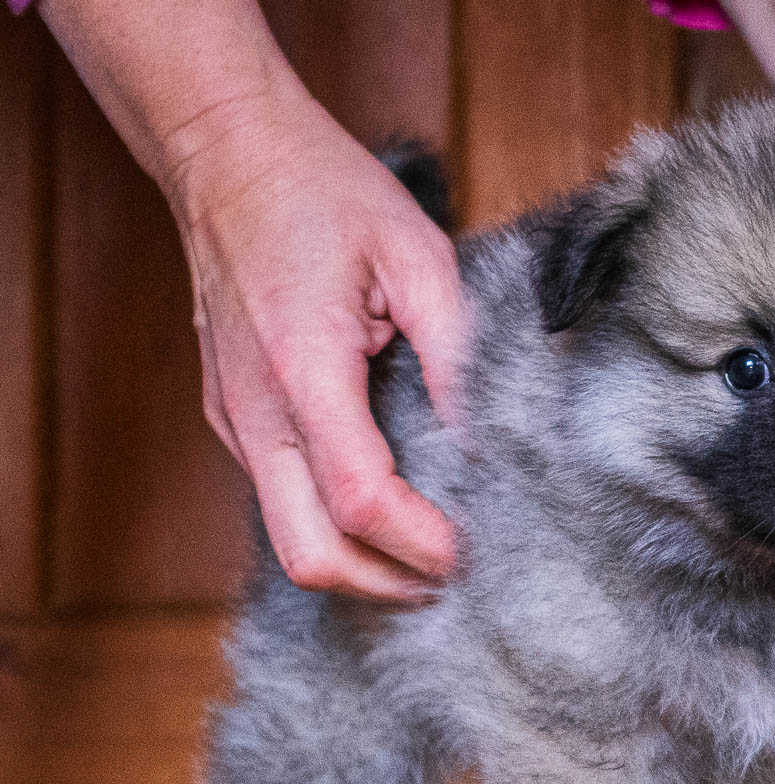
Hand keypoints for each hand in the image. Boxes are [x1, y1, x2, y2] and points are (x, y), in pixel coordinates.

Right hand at [163, 90, 464, 601]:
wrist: (227, 153)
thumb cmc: (324, 192)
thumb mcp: (419, 256)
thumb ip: (457, 356)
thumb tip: (492, 439)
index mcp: (302, 370)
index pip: (361, 503)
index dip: (423, 545)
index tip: (476, 551)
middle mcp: (254, 411)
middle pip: (311, 555)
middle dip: (389, 585)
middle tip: (457, 578)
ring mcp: (235, 420)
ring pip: (290, 540)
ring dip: (363, 564)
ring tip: (433, 554)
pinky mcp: (233, 419)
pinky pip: (281, 502)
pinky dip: (337, 526)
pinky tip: (393, 509)